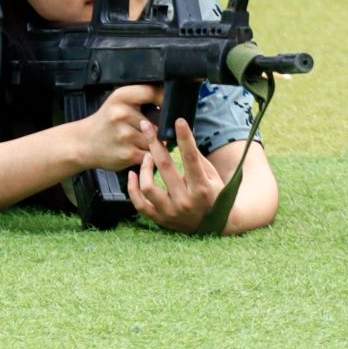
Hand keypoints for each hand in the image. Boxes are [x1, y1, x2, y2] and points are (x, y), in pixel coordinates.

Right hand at [75, 83, 160, 172]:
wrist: (83, 142)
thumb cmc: (107, 121)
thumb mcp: (119, 101)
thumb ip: (143, 97)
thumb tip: (173, 103)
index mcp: (122, 96)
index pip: (155, 93)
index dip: (165, 101)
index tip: (169, 107)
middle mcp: (122, 114)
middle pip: (160, 121)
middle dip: (158, 127)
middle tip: (144, 129)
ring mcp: (125, 135)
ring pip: (157, 139)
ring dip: (154, 143)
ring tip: (138, 140)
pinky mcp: (128, 154)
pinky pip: (151, 154)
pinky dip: (147, 155)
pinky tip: (135, 150)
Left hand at [128, 118, 226, 233]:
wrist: (215, 226)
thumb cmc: (213, 195)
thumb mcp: (212, 177)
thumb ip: (197, 158)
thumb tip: (183, 134)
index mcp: (202, 189)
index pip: (191, 159)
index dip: (185, 138)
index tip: (178, 122)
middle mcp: (186, 202)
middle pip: (165, 168)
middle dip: (155, 144)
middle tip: (147, 127)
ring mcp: (171, 212)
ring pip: (148, 187)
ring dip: (144, 167)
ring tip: (147, 155)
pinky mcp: (159, 219)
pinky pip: (139, 203)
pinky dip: (132, 188)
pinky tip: (133, 174)